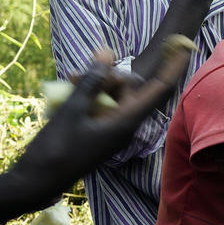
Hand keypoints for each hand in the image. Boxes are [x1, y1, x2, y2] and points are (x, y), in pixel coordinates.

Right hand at [6, 42, 193, 208]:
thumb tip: (109, 52)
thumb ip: (92, 80)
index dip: (173, 65)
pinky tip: (69, 87)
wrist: (38, 181)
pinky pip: (103, 104)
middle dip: (111, 74)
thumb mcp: (73, 109)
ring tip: (69, 79)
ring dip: (96, 83)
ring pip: (115, 94)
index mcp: (128, 121)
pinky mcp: (101, 130)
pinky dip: (90, 94)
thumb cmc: (56, 148)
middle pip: (132, 88)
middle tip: (78, 74)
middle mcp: (126, 124)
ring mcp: (114, 128)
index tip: (185, 44)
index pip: (159, 89)